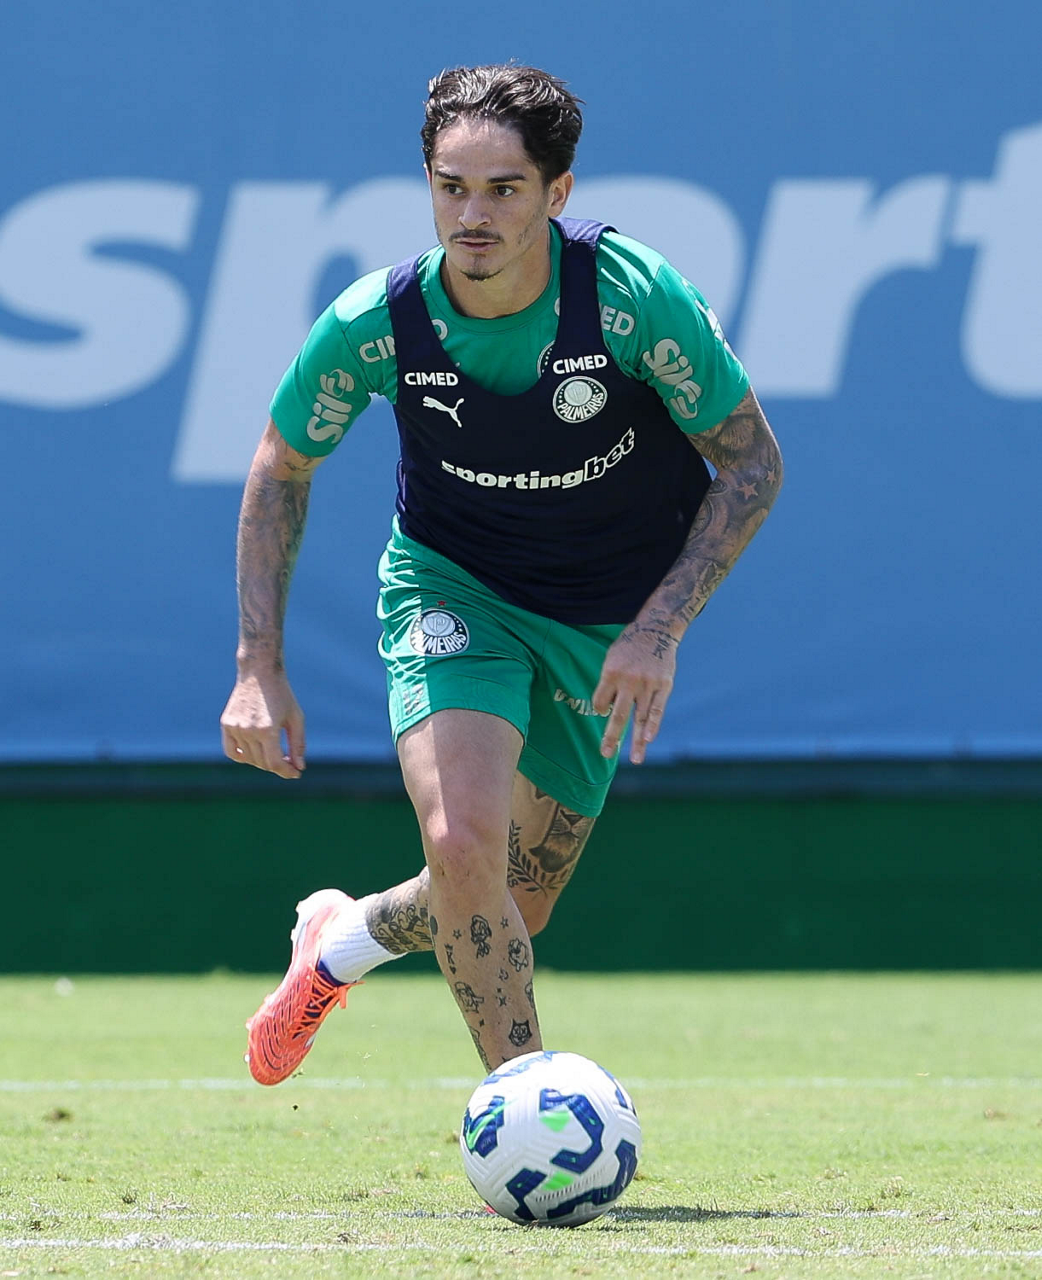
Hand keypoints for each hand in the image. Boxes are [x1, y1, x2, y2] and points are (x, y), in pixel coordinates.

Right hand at [220, 670, 305, 778]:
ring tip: (274, 751)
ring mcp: (235, 727)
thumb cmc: (282, 694)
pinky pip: (231, 751)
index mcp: (267, 729)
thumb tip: (299, 768)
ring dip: (262, 761)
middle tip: (289, 761)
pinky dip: (242, 757)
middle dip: (278, 766)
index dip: (287, 772)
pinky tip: (253, 753)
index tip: (295, 773)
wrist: (259, 672)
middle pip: (262, 762)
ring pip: (248, 759)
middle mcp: (249, 730)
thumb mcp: (296, 718)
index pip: (275, 763)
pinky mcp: (227, 724)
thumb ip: (298, 744)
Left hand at [592, 624, 678, 764]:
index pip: (600, 702)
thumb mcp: (611, 658)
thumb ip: (608, 683)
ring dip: (638, 740)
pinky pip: (658, 709)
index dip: (601, 709)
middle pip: (618, 715)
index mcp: (611, 672)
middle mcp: (628, 680)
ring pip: (641, 717)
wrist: (656, 628)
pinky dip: (653, 725)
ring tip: (636, 759)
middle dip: (611, 737)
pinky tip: (649, 740)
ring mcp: (648, 684)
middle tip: (605, 754)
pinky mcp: (664, 685)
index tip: (605, 710)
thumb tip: (605, 710)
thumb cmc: (628, 646)